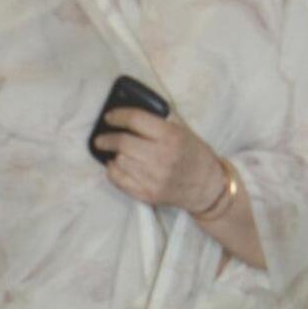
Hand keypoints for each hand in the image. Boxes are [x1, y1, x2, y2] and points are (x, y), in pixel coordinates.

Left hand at [94, 107, 222, 212]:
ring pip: (119, 162)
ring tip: (112, 152)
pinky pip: (120, 181)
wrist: (207, 187)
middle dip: (106, 138)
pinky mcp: (148, 194)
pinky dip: (112, 171)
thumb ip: (158, 122)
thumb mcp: (183, 131)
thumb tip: (128, 114)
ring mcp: (154, 178)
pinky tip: (115, 166)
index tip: (109, 117)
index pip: (136, 120)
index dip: (118, 116)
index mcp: (171, 136)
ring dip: (112, 155)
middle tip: (100, 138)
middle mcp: (162, 157)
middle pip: (123, 143)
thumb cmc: (194, 154)